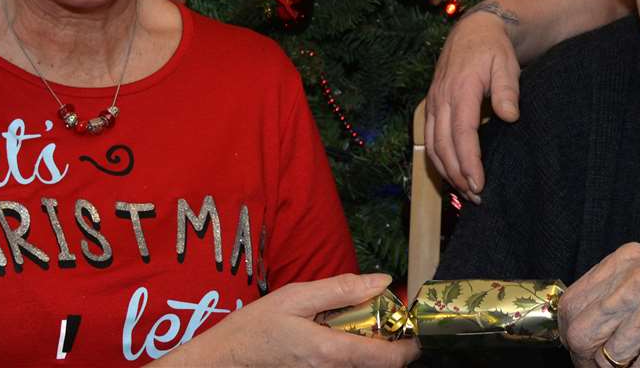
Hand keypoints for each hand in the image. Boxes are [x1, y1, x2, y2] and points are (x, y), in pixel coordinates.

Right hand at [159, 273, 418, 366]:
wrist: (226, 358)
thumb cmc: (257, 326)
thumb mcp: (297, 296)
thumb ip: (342, 289)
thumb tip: (382, 282)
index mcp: (331, 351)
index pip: (388, 359)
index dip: (409, 344)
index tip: (413, 326)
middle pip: (379, 364)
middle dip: (390, 341)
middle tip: (383, 315)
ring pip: (363, 366)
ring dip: (371, 346)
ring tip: (358, 321)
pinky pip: (346, 367)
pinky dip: (354, 351)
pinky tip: (338, 333)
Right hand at [423, 4, 520, 200]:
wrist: (475, 30)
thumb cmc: (494, 50)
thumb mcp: (506, 64)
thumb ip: (508, 90)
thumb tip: (509, 116)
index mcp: (460, 89)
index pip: (462, 134)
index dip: (468, 162)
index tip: (479, 184)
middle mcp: (441, 98)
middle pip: (443, 146)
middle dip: (458, 175)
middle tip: (477, 197)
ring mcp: (433, 103)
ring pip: (432, 146)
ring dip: (447, 171)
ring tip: (466, 192)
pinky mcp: (432, 107)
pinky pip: (429, 139)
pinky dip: (438, 160)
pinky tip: (452, 174)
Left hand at [559, 243, 639, 367]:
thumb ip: (615, 288)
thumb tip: (576, 321)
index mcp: (626, 261)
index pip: (571, 304)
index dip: (570, 333)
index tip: (580, 348)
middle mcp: (637, 279)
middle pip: (581, 333)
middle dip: (586, 360)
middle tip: (600, 367)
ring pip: (610, 357)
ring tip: (637, 363)